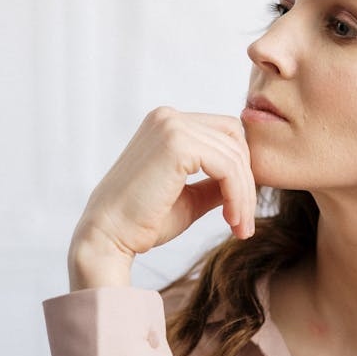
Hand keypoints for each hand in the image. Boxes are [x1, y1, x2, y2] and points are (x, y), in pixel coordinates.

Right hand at [68, 107, 256, 289]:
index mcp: (167, 124)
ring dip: (244, 195)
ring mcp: (171, 126)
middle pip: (235, 139)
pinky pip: (227, 167)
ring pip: (235, 155)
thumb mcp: (189, 196)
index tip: (241, 210)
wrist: (108, 237)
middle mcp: (168, 117)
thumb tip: (248, 179)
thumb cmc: (143, 221)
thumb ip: (215, 182)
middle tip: (244, 222)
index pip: (224, 134)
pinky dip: (237, 195)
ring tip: (240, 227)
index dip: (241, 170)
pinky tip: (232, 221)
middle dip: (247, 181)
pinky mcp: (177, 144)